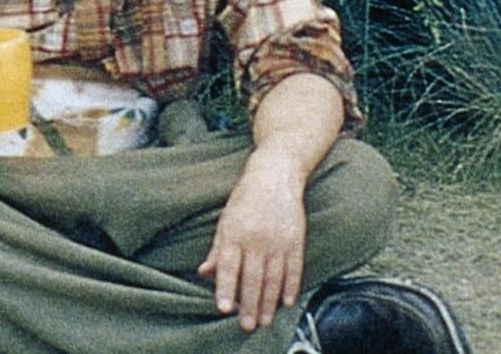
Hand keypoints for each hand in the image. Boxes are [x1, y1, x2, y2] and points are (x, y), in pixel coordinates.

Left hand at [197, 159, 309, 330]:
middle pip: (253, 278)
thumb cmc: (245, 199)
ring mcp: (278, 240)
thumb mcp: (225, 220)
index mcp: (235, 233)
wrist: (275, 175)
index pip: (229, 266)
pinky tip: (286, 302)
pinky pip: (294, 268)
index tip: (224, 308)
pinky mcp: (296, 240)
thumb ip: (217, 250)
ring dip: (269, 302)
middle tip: (247, 325)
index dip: (226, 288)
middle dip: (250, 304)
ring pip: (274, 278)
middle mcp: (257, 239)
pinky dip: (291, 286)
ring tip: (265, 321)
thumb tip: (204, 272)